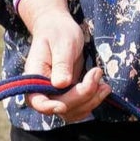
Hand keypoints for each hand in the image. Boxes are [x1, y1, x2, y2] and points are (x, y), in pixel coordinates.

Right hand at [16, 0, 107, 121]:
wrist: (59, 29)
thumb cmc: (58, 31)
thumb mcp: (62, 43)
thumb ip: (61, 64)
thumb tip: (61, 84)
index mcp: (35, 75)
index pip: (36, 100)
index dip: (48, 107)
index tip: (62, 105)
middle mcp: (42, 89)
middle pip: (60, 106)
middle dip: (82, 96)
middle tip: (96, 72)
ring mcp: (55, 94)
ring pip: (72, 111)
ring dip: (91, 101)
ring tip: (104, 84)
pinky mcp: (68, 94)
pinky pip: (79, 107)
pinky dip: (92, 101)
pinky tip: (102, 87)